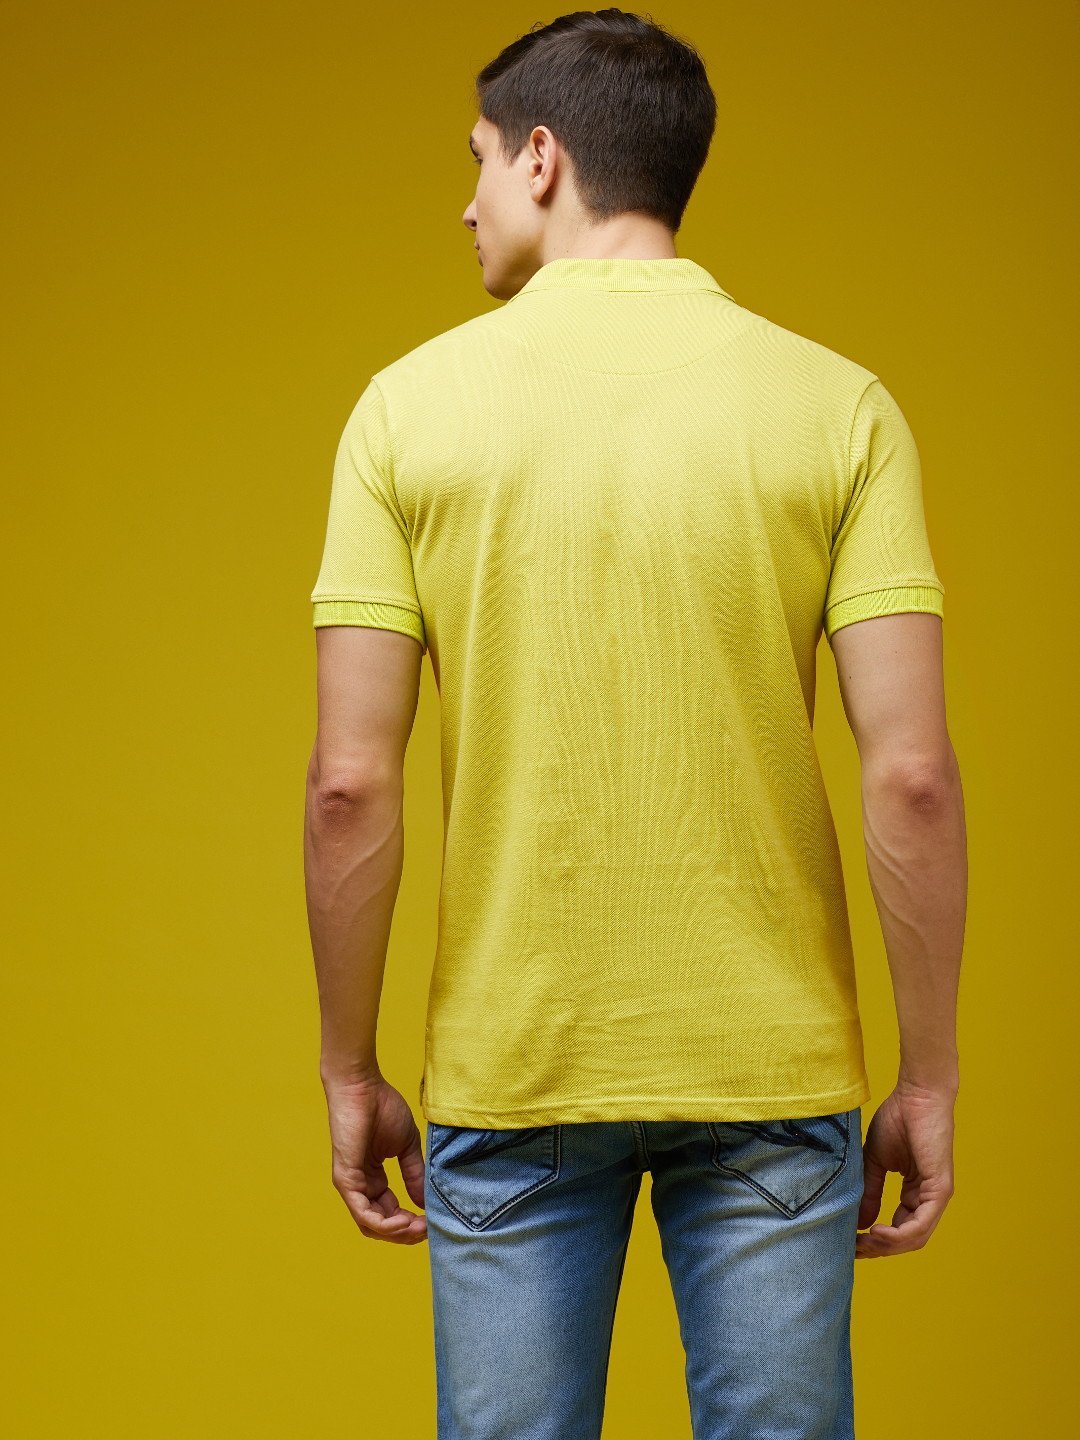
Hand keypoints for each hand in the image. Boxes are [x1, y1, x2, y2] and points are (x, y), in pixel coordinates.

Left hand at [322, 1072, 426, 1244]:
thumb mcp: (407, 1146)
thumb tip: (426, 1203)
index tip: (433, 1221)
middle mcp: (359, 1187)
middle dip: (407, 1233)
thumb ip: (414, 1174)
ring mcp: (350, 1185)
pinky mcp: (345, 1181)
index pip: (390, 1213)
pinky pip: (364, 1215)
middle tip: (429, 1229)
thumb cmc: (382, 1107)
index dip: (411, 1222)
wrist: (363, 1086)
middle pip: (381, 1226)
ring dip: (398, 1233)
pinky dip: (385, 1224)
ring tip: (420, 1228)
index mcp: (373, 1179)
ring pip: (372, 1226)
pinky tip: (405, 1221)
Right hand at [856, 1081, 955, 1258]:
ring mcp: (936, 1196)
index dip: (875, 1240)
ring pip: (914, 1237)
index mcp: (915, 1193)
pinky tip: (878, 1232)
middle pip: (906, 1239)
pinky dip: (900, 1234)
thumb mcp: (876, 1161)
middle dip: (879, 1249)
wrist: (915, 1096)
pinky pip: (922, 1223)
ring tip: (864, 1242)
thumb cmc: (898, 1120)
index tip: (850, 1242)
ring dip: (887, 1245)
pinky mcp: (940, 1189)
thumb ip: (870, 1191)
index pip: (898, 1228)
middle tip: (853, 1249)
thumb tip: (860, 1222)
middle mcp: (928, 1199)